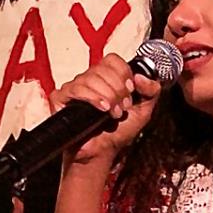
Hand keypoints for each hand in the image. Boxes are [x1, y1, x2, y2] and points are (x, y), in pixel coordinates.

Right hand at [50, 54, 161, 169]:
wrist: (102, 153)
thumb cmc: (118, 133)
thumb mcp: (143, 111)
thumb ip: (152, 90)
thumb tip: (140, 76)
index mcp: (106, 78)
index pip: (112, 60)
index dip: (123, 73)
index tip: (130, 91)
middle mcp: (89, 80)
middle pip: (102, 68)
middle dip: (117, 89)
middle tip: (122, 107)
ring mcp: (73, 88)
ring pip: (90, 77)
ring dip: (107, 96)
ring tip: (113, 113)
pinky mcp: (60, 99)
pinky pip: (74, 88)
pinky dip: (91, 98)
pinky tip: (101, 109)